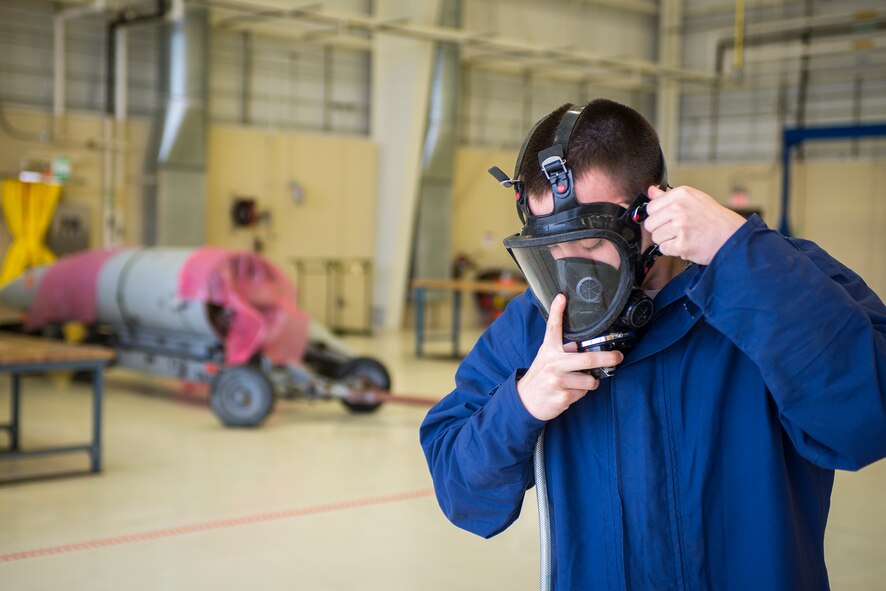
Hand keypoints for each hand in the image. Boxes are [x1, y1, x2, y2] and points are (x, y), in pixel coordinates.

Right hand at [517, 294, 623, 420]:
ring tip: (578, 382)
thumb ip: (563, 350)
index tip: (562, 297)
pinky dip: (581, 393)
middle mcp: (553, 363)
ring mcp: (557, 380)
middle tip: (618, 357)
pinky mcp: (562, 396)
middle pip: (587, 359)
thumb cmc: (541, 376)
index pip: (553, 328)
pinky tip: (570, 392)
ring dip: (590, 382)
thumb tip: (585, 346)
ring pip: (589, 380)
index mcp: (549, 350)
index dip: (558, 311)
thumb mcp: (547, 358)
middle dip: (608, 358)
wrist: (526, 400)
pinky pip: (583, 393)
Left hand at [644, 185, 745, 265]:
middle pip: (650, 223)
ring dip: (667, 240)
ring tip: (684, 237)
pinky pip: (664, 249)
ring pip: (655, 237)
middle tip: (678, 230)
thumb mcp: (695, 199)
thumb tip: (651, 191)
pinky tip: (687, 244)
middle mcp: (679, 208)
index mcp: (681, 194)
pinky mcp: (682, 244)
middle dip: (661, 229)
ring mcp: (680, 226)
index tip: (669, 219)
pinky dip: (673, 250)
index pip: (651, 207)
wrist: (733, 237)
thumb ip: (669, 196)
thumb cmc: (715, 219)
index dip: (658, 216)